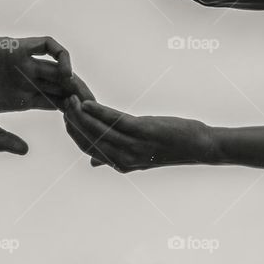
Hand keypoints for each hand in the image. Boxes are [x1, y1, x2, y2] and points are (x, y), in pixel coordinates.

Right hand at [0, 35, 71, 154]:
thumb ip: (0, 139)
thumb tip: (26, 151)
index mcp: (22, 97)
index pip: (57, 103)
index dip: (72, 113)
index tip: (81, 127)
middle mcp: (28, 78)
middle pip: (65, 86)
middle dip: (81, 99)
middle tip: (94, 114)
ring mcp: (25, 62)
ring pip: (60, 68)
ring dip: (75, 80)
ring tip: (83, 97)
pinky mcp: (18, 47)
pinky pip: (47, 45)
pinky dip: (61, 55)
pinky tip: (65, 73)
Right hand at [64, 96, 216, 171]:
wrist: (199, 146)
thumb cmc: (170, 146)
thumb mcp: (140, 155)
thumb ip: (114, 157)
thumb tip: (93, 163)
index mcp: (121, 164)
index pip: (89, 149)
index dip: (74, 133)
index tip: (65, 117)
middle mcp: (125, 158)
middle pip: (89, 140)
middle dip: (73, 122)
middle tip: (64, 103)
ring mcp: (134, 146)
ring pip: (98, 131)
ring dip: (81, 114)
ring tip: (72, 99)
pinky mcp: (144, 132)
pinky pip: (115, 121)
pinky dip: (98, 111)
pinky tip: (88, 103)